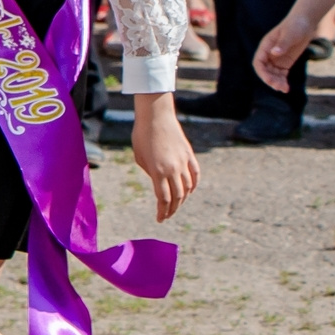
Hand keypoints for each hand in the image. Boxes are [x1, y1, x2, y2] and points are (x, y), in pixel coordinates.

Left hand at [131, 97, 199, 220]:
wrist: (155, 115)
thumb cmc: (142, 134)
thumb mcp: (139, 156)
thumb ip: (149, 171)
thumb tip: (158, 181)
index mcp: (157, 171)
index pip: (163, 199)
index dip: (163, 211)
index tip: (160, 219)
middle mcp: (173, 169)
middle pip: (176, 197)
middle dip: (172, 209)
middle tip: (167, 215)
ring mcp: (183, 162)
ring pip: (187, 188)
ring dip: (182, 199)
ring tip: (176, 204)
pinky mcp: (189, 155)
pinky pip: (195, 175)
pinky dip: (194, 185)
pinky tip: (189, 191)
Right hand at [251, 14, 309, 91]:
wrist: (305, 23)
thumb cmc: (296, 25)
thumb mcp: (290, 33)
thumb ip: (282, 43)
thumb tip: (274, 53)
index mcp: (266, 46)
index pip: (258, 62)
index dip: (262, 72)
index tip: (269, 80)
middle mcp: (269, 54)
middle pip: (265, 71)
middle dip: (270, 80)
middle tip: (280, 87)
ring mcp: (277, 59)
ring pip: (273, 74)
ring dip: (276, 82)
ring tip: (285, 89)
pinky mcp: (285, 62)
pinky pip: (281, 74)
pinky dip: (283, 81)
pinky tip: (287, 88)